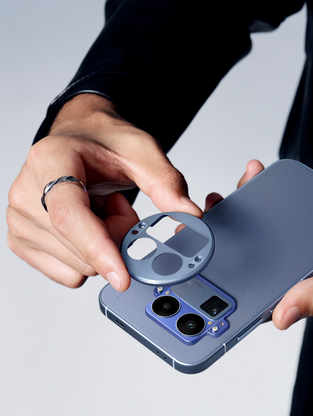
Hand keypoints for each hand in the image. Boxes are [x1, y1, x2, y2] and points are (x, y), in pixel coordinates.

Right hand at [7, 94, 201, 290]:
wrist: (80, 139)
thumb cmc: (104, 141)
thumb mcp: (141, 150)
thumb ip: (166, 181)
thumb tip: (189, 214)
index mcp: (49, 161)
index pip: (69, 216)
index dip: (98, 248)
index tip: (124, 277)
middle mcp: (26, 192)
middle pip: (79, 248)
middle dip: (116, 239)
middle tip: (121, 207)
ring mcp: (19, 219)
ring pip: (77, 266)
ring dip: (104, 247)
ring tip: (103, 210)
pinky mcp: (23, 240)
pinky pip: (69, 273)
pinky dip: (90, 256)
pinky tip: (89, 225)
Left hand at [219, 160, 312, 330]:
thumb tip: (282, 316)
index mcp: (305, 288)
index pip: (257, 290)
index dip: (227, 280)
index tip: (200, 261)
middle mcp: (299, 266)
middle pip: (253, 254)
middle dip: (226, 236)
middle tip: (205, 217)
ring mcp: (302, 242)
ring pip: (263, 227)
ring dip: (242, 209)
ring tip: (227, 193)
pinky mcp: (308, 220)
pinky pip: (280, 207)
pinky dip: (266, 192)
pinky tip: (256, 179)